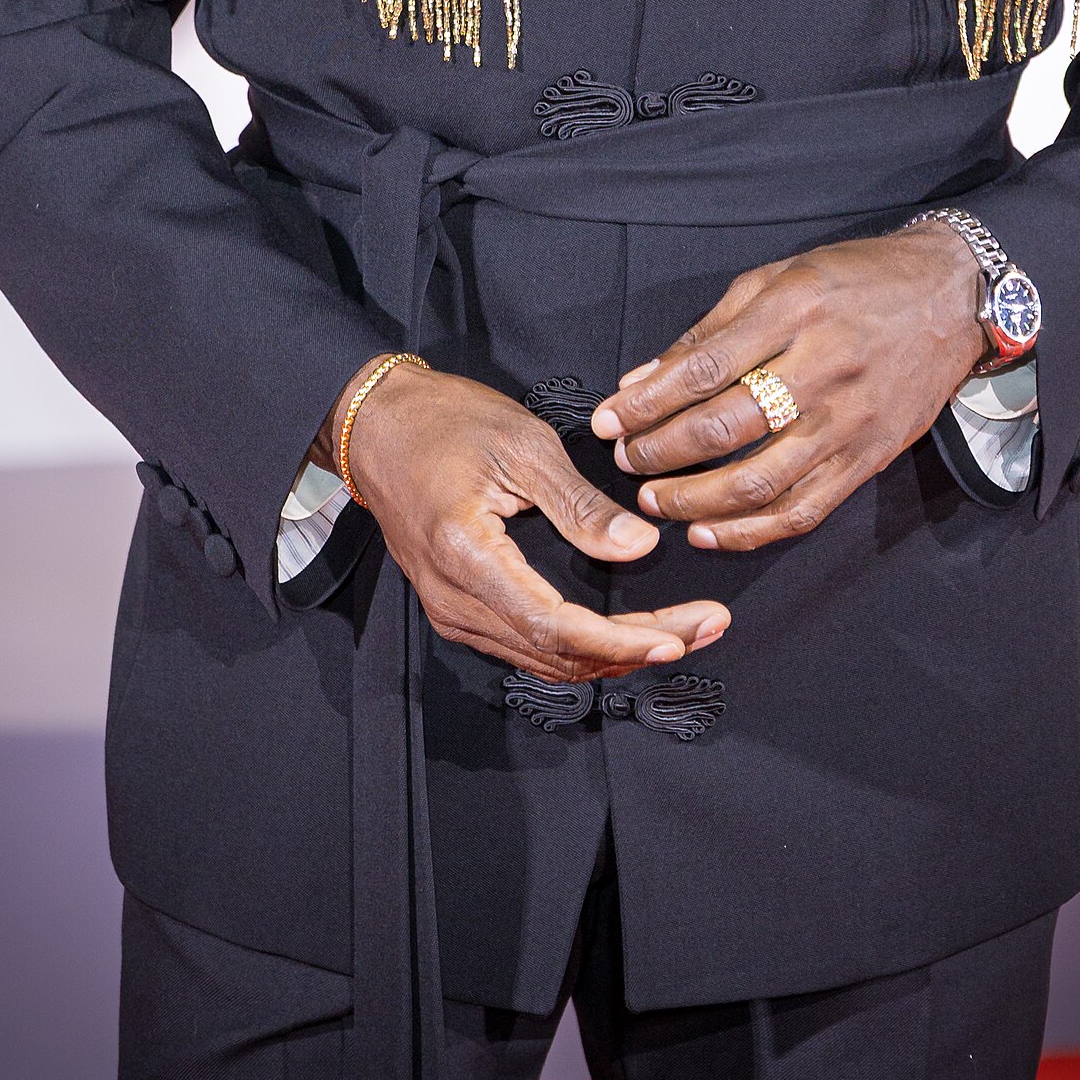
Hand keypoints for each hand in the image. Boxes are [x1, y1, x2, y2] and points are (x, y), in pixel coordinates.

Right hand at [328, 361, 730, 681]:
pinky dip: (578, 646)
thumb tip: (639, 548)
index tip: (681, 636)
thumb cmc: (443, 420)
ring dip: (613, 654)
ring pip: (543, 660)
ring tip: (679, 632)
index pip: (557, 626)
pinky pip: (524, 645)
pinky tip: (621, 632)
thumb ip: (579, 505)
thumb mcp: (521, 444)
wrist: (374, 423)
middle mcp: (454, 601)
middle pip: (558, 654)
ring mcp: (451, 611)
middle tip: (705, 628)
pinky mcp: (456, 606)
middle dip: (636, 650)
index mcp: (468, 558)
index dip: (623, 640)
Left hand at [589, 227, 984, 552]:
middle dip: (661, 452)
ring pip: (761, 480)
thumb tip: (642, 381)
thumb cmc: (857, 279)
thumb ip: (711, 330)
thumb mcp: (779, 277)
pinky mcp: (870, 459)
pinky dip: (751, 531)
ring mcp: (851, 421)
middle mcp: (824, 367)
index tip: (607, 420)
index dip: (646, 403)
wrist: (953, 297)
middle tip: (624, 461)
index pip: (704, 368)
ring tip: (655, 500)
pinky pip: (804, 510)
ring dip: (696, 500)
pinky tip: (709, 532)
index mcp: (796, 310)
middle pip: (726, 426)